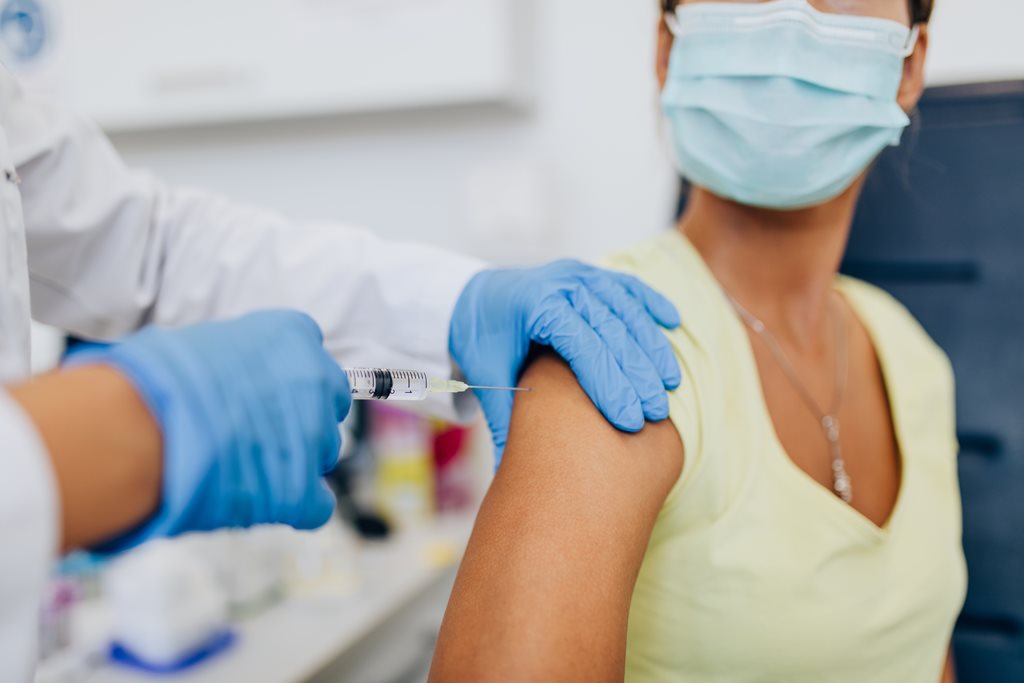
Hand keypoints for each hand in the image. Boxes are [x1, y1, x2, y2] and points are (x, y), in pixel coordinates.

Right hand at [68, 311, 349, 549]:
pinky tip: (266, 501)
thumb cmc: (155, 378)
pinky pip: (318, 503)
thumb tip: (233, 375)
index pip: (310, 352)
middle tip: (258, 428)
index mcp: (293, 336)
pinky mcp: (302, 489)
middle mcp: (316, 381)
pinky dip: (298, 505)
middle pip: (328, 402)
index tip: (262, 389)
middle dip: (302, 416)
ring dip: (295, 458)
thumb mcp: (205, 342)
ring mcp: (314, 437)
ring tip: (246, 464)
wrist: (141, 428)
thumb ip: (240, 357)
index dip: (287, 376)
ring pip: (324, 450)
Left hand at [450, 261, 680, 461]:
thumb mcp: (488, 376)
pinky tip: (673, 323)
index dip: (608, 383)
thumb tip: (508, 477)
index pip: (580, 345)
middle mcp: (560, 284)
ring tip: (670, 383)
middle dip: (637, 372)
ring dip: (652, 344)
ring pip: (626, 307)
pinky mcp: (592, 274)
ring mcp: (579, 275)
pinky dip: (652, 303)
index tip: (629, 420)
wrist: (477, 298)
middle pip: (610, 328)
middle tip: (657, 412)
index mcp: (534, 305)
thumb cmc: (484, 341)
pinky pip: (628, 287)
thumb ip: (504, 421)